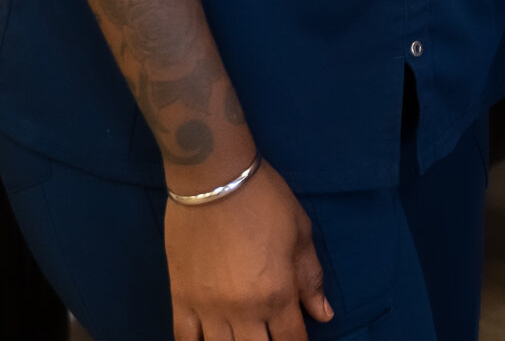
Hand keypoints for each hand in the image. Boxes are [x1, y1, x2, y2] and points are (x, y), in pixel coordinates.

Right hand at [163, 160, 330, 340]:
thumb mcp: (300, 234)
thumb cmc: (265, 200)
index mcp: (277, 294)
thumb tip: (324, 315)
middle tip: (271, 333)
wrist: (215, 178)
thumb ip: (311, 279)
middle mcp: (242, 310)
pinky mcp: (180, 298)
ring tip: (244, 336)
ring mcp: (207, 308)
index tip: (298, 339)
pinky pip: (185, 339)